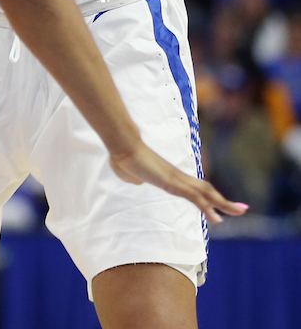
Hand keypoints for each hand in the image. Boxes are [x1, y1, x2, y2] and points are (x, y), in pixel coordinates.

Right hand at [110, 140, 248, 223]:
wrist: (123, 147)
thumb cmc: (124, 158)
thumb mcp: (132, 175)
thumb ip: (138, 178)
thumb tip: (137, 179)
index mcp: (170, 177)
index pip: (195, 189)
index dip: (208, 197)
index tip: (220, 206)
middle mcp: (178, 177)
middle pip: (207, 190)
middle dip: (225, 201)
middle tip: (242, 209)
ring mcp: (177, 179)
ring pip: (206, 193)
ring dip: (224, 203)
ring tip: (240, 212)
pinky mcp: (172, 183)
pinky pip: (194, 197)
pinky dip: (207, 207)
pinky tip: (217, 218)